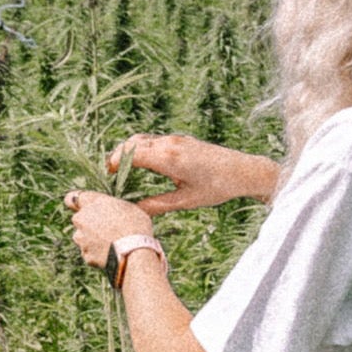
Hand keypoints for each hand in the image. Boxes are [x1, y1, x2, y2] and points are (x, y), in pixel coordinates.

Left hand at [63, 189, 157, 266]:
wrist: (134, 251)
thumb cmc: (136, 225)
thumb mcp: (130, 208)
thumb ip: (117, 207)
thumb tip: (130, 207)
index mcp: (91, 203)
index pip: (71, 199)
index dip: (75, 203)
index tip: (77, 206)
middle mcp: (80, 219)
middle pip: (81, 221)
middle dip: (90, 224)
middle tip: (110, 229)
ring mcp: (81, 239)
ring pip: (84, 238)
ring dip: (94, 240)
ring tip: (114, 243)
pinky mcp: (86, 255)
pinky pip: (91, 253)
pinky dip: (99, 254)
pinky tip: (113, 253)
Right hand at [108, 133, 278, 211]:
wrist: (244, 171)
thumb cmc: (217, 187)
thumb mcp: (186, 200)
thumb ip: (157, 205)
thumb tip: (134, 212)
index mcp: (168, 158)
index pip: (131, 154)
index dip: (115, 164)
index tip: (108, 177)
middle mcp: (169, 144)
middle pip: (132, 144)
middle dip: (118, 157)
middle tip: (111, 176)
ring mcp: (175, 140)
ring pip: (142, 140)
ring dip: (129, 152)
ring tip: (124, 171)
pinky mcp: (181, 140)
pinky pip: (154, 141)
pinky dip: (142, 150)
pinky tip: (143, 166)